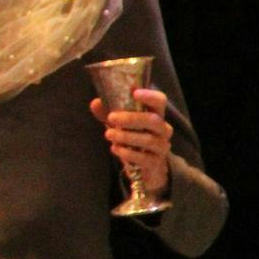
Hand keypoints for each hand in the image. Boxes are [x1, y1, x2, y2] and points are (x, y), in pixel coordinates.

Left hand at [89, 86, 174, 200]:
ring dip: (126, 136)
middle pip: (153, 120)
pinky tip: (115, 148)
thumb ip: (107, 112)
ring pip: (148, 140)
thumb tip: (96, 103)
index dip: (149, 96)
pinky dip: (128, 153)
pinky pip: (144, 158)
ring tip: (109, 134)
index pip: (159, 101)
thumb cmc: (133, 137)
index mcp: (156, 114)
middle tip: (111, 117)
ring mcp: (161, 146)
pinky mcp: (156, 163)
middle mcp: (163, 129)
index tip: (134, 93)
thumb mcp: (119, 123)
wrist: (144, 165)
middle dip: (131, 118)